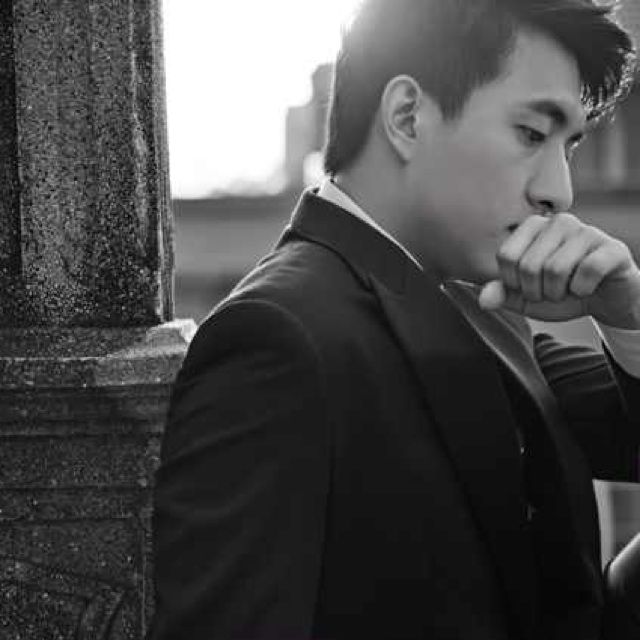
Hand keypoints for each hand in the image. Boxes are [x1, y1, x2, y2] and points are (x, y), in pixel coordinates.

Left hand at [478, 213, 639, 328]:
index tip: (528, 287)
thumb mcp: (525, 298)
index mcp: (533, 227)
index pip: (506, 256)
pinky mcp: (612, 248)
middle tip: (551, 292)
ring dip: (559, 293)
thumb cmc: (561, 293)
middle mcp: (559, 222)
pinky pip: (587, 271)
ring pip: (556, 269)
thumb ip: (502, 295)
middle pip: (529, 265)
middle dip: (537, 292)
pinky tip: (588, 287)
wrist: (604, 301)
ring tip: (568, 290)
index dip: (513, 283)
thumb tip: (483, 299)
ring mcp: (587, 232)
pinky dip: (583, 290)